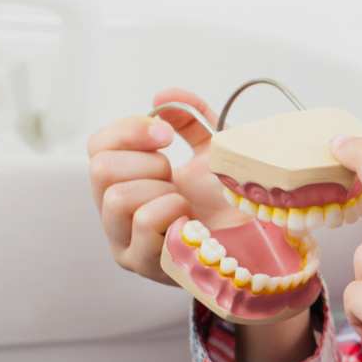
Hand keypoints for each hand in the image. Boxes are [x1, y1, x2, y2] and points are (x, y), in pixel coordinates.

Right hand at [88, 89, 242, 283]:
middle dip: (149, 164)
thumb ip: (191, 117)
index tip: (167, 135)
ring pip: (117, 197)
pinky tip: (192, 223)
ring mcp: (124, 242)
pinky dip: (174, 213)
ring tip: (188, 205)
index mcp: (125, 181)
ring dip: (164, 192)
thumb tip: (162, 97)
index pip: (98, 146)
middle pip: (100, 169)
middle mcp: (115, 212)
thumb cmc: (232, 199)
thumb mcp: (214, 148)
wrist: (263, 237)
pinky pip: (146, 222)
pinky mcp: (143, 264)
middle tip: (178, 178)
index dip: (130, 131)